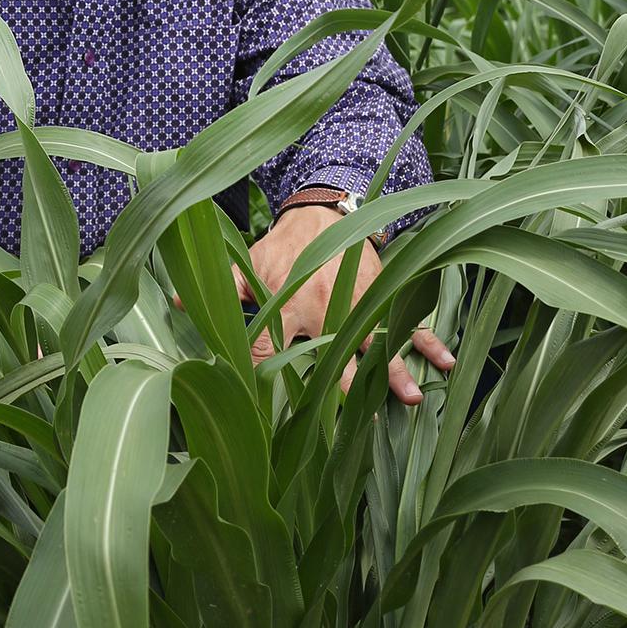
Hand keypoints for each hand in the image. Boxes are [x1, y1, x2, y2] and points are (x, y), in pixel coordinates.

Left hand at [243, 205, 454, 405]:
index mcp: (287, 305)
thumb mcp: (248, 264)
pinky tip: (445, 360)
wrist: (326, 213)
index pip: (269, 349)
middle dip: (344, 384)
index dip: (261, 373)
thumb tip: (181, 306)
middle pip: (334, 355)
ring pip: (376, 343)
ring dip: (395, 370)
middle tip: (356, 415)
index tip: (261, 402)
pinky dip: (427, 340)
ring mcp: (358, 305)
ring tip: (412, 398)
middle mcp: (325, 309)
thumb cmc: (284, 247)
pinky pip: (407, 321)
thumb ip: (223, 290)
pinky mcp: (381, 297)